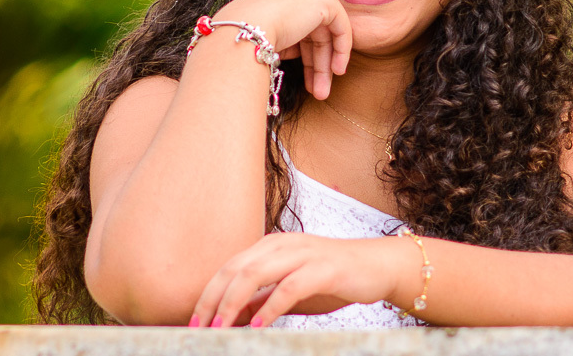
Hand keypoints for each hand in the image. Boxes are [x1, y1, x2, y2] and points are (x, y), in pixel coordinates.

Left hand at [190, 232, 406, 327]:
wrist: (379, 266)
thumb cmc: (333, 280)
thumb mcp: (290, 291)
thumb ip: (261, 300)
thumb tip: (229, 318)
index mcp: (271, 246)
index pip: (229, 268)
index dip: (207, 295)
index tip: (193, 323)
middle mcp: (283, 244)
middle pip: (236, 269)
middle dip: (213, 301)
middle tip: (199, 329)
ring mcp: (304, 253)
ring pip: (256, 274)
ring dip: (233, 304)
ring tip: (221, 329)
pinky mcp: (324, 268)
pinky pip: (289, 287)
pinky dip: (270, 308)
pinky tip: (259, 326)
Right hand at [216, 0, 351, 98]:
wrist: (242, 32)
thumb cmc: (242, 40)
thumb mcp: (263, 39)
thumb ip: (284, 41)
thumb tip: (298, 54)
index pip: (296, 24)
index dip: (302, 53)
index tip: (302, 77)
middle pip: (311, 31)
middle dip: (314, 64)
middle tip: (316, 90)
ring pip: (324, 33)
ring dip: (323, 65)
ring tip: (322, 93)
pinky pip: (341, 26)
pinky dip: (341, 49)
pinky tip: (336, 71)